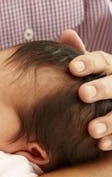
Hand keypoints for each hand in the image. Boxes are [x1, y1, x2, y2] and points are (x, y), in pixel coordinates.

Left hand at [60, 29, 111, 149]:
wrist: (111, 104)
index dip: (88, 62)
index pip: (102, 60)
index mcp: (110, 67)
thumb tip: (67, 32)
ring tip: (92, 129)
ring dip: (109, 120)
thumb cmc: (97, 83)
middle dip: (101, 88)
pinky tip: (101, 144)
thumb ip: (80, 55)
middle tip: (82, 94)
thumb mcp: (92, 69)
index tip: (72, 68)